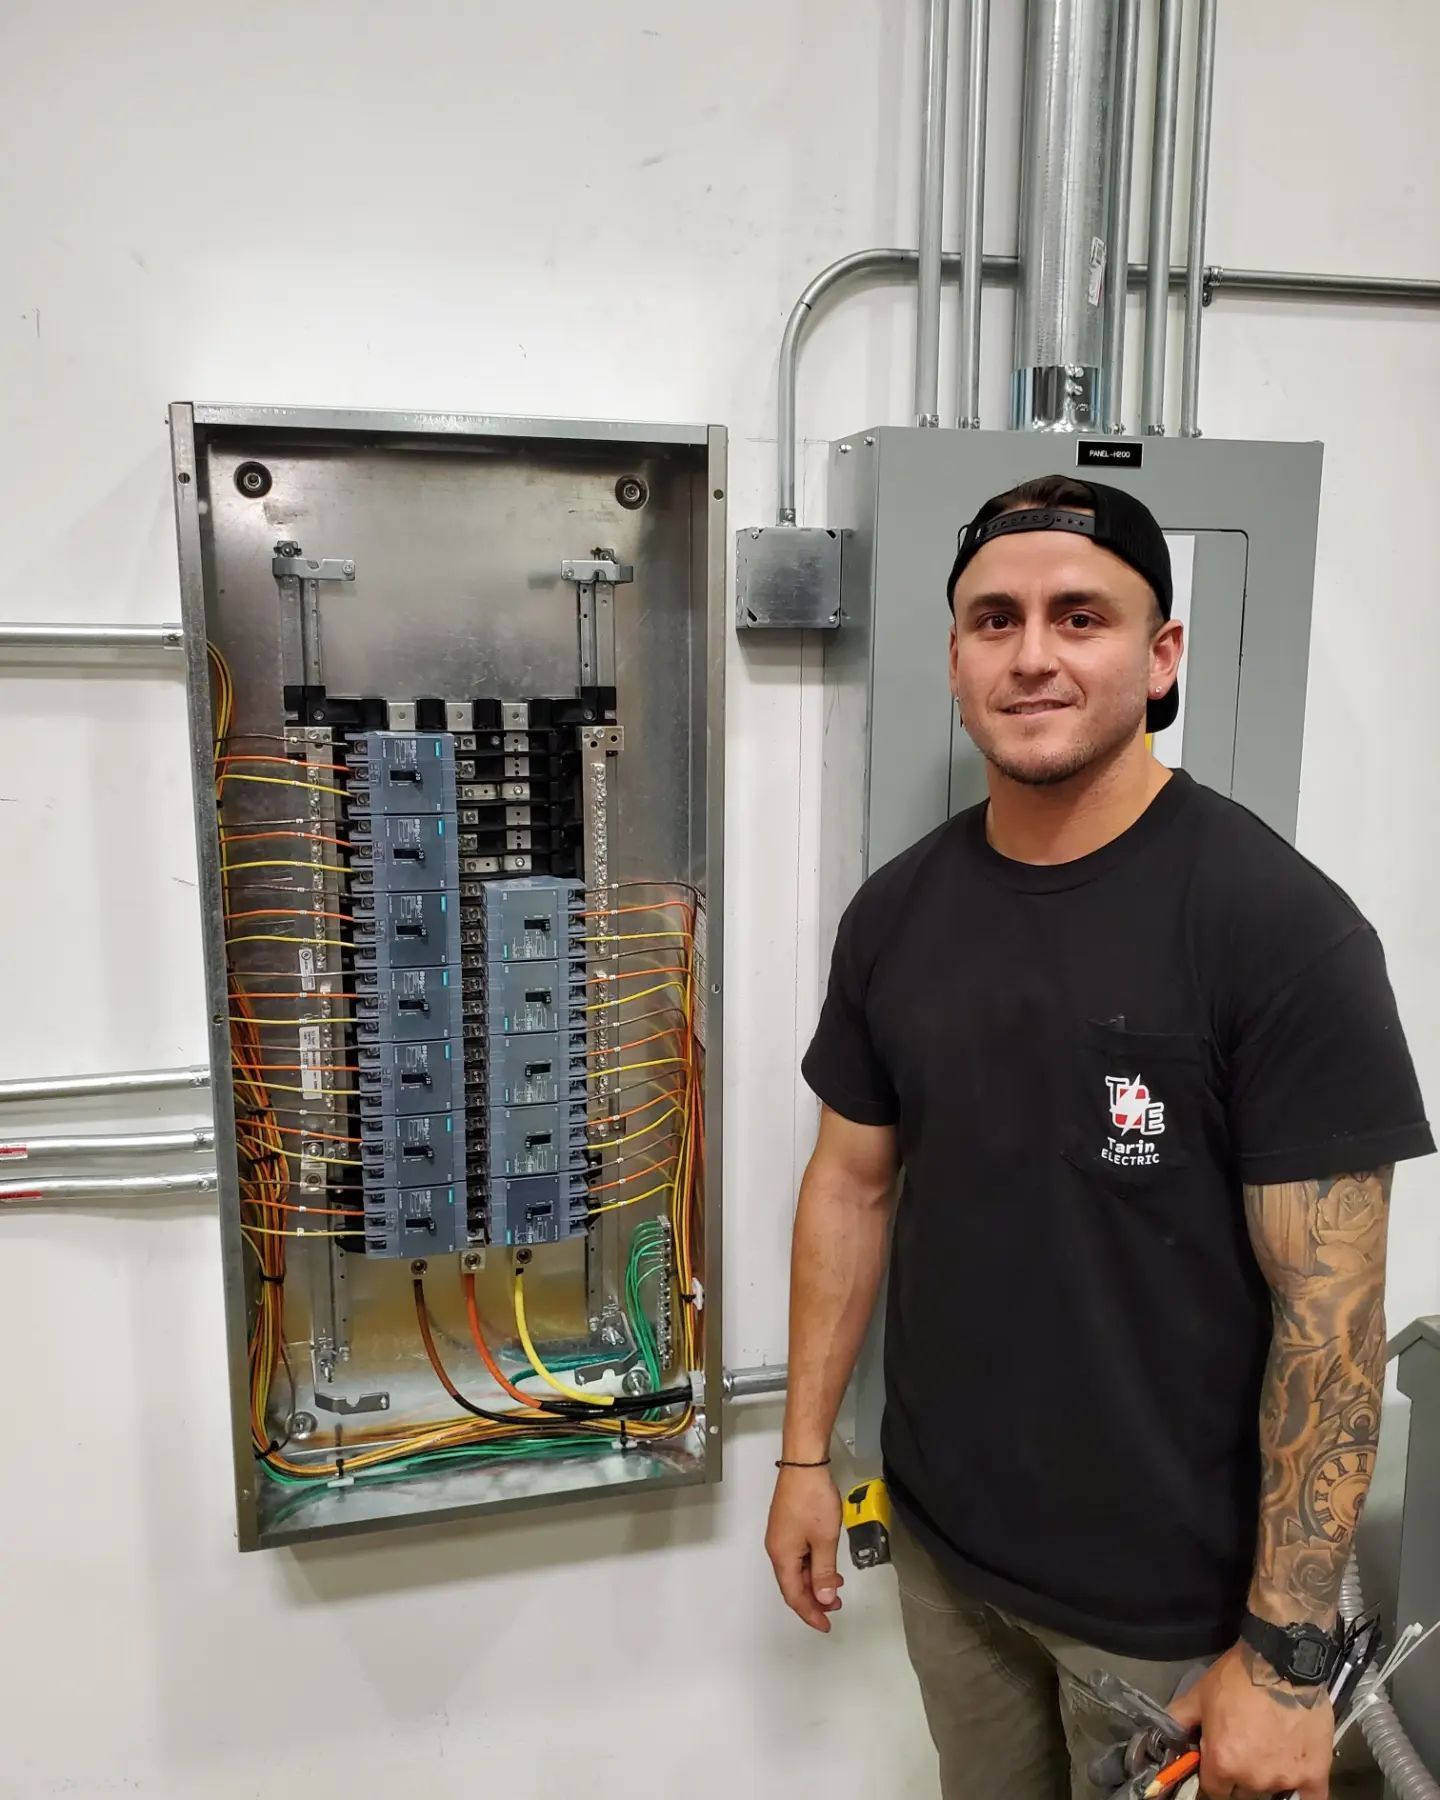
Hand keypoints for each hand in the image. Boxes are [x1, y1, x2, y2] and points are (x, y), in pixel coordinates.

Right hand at [765, 1465, 844, 1631]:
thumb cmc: (811, 1498)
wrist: (804, 1465)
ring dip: (814, 1583)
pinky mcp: (787, 1526)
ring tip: (835, 1588)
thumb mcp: (824, 1540)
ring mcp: (781, 1536)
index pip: (794, 1595)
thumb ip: (825, 1573)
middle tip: (834, 1609)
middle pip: (792, 1585)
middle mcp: (777, 1548)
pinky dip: (812, 1566)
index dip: (810, 1613)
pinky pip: (798, 1556)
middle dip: (813, 1600)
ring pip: (796, 1570)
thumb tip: (825, 1599)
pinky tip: (827, 1564)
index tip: (825, 1624)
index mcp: (782, 1556)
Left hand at [1168, 1643, 1333, 1799]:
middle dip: (1239, 1775)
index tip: (1217, 1766)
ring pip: (1271, 1790)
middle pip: (1242, 1792)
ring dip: (1267, 1774)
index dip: (1213, 1778)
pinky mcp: (1314, 1774)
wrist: (1281, 1661)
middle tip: (1244, 1748)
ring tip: (1269, 1745)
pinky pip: (1310, 1799)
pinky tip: (1295, 1776)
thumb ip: (1179, 1720)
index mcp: (1222, 1763)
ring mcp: (1285, 1779)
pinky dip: (1301, 1792)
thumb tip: (1164, 1735)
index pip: (1213, 1791)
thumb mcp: (1199, 1695)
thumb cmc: (1239, 1676)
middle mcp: (1253, 1778)